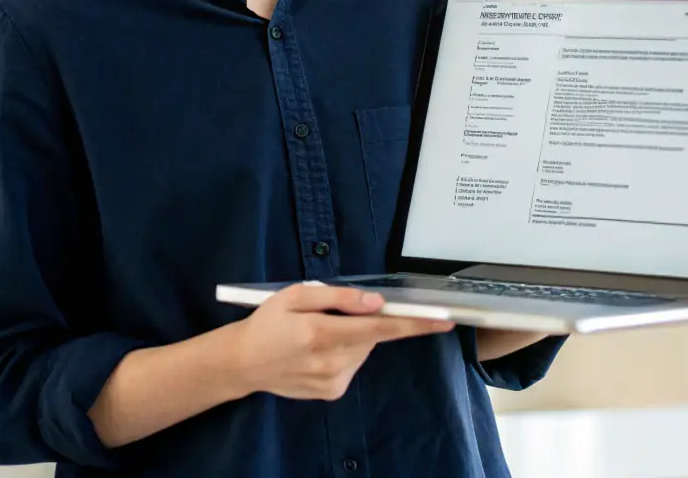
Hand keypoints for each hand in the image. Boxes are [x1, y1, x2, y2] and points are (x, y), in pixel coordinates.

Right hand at [232, 282, 453, 400]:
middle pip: (373, 336)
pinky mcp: (332, 393)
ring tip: (320, 333)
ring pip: (364, 350)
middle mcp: (331, 362)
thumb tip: (377, 303)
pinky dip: (345, 352)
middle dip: (367, 321)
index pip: (379, 328)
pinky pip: (353, 364)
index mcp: (321, 334)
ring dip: (354, 337)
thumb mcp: (297, 295)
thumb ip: (338, 298)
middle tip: (334, 314)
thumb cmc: (269, 322)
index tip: (443, 320)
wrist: (244, 363)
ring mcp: (332, 382)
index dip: (413, 324)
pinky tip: (319, 350)